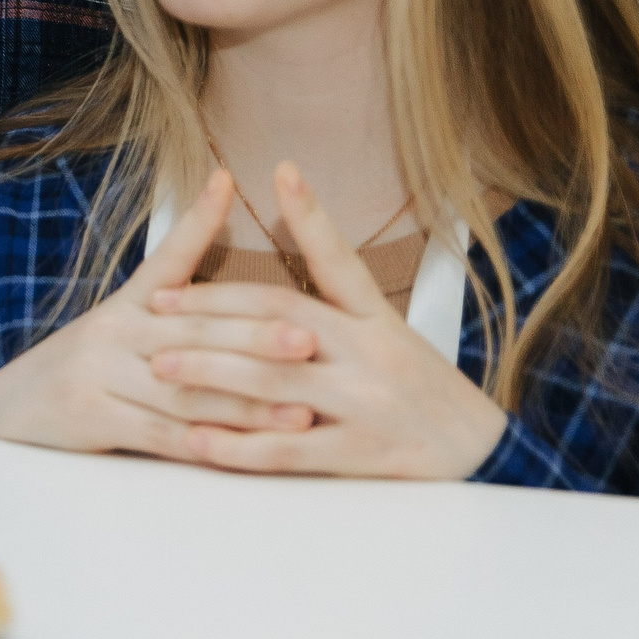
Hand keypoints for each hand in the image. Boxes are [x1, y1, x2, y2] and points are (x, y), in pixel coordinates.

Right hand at [0, 171, 319, 453]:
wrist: (9, 412)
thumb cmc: (85, 368)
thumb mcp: (118, 321)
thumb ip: (169, 294)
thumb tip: (217, 247)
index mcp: (126, 304)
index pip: (169, 256)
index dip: (198, 219)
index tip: (230, 182)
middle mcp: (113, 331)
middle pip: (195, 331)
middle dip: (257, 336)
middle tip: (310, 338)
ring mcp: (99, 373)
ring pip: (186, 389)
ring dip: (248, 402)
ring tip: (301, 408)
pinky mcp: (91, 417)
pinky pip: (160, 434)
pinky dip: (205, 445)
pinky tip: (244, 452)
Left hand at [146, 163, 506, 479]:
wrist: (484, 449)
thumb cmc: (418, 379)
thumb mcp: (383, 317)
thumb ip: (332, 264)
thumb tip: (285, 180)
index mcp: (371, 319)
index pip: (311, 277)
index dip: (273, 247)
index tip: (235, 216)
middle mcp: (368, 356)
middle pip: (276, 329)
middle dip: (209, 320)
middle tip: (155, 314)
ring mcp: (365, 407)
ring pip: (275, 386)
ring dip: (212, 375)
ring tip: (161, 367)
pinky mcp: (363, 458)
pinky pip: (291, 452)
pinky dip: (241, 447)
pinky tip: (198, 441)